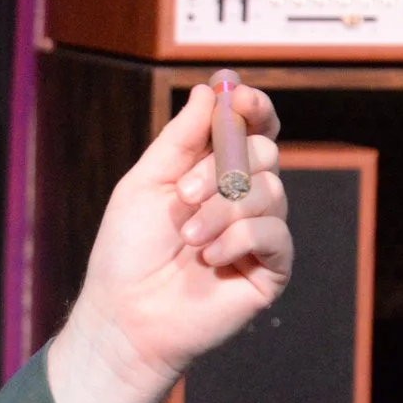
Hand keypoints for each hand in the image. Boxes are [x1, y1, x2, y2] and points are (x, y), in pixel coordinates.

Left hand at [45, 79, 291, 402]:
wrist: (126, 313)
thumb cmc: (128, 249)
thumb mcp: (147, 182)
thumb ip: (181, 138)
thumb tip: (211, 90)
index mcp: (213, 172)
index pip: (251, 129)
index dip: (252, 108)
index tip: (238, 97)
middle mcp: (242, 197)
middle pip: (265, 152)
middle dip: (224, 166)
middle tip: (184, 192)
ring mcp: (259, 232)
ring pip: (271, 190)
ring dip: (222, 209)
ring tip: (188, 237)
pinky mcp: (271, 267)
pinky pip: (275, 232)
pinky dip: (238, 238)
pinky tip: (208, 258)